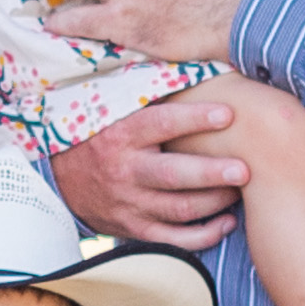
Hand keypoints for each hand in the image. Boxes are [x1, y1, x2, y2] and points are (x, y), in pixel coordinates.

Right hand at [49, 85, 247, 251]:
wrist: (59, 181)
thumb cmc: (101, 137)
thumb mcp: (113, 111)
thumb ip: (147, 95)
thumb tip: (195, 66)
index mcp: (120, 135)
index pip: (161, 124)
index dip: (195, 119)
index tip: (227, 113)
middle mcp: (124, 171)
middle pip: (173, 175)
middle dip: (211, 173)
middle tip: (244, 169)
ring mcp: (129, 204)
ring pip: (179, 209)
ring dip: (215, 202)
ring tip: (240, 190)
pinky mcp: (134, 229)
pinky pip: (174, 239)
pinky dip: (205, 235)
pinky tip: (227, 222)